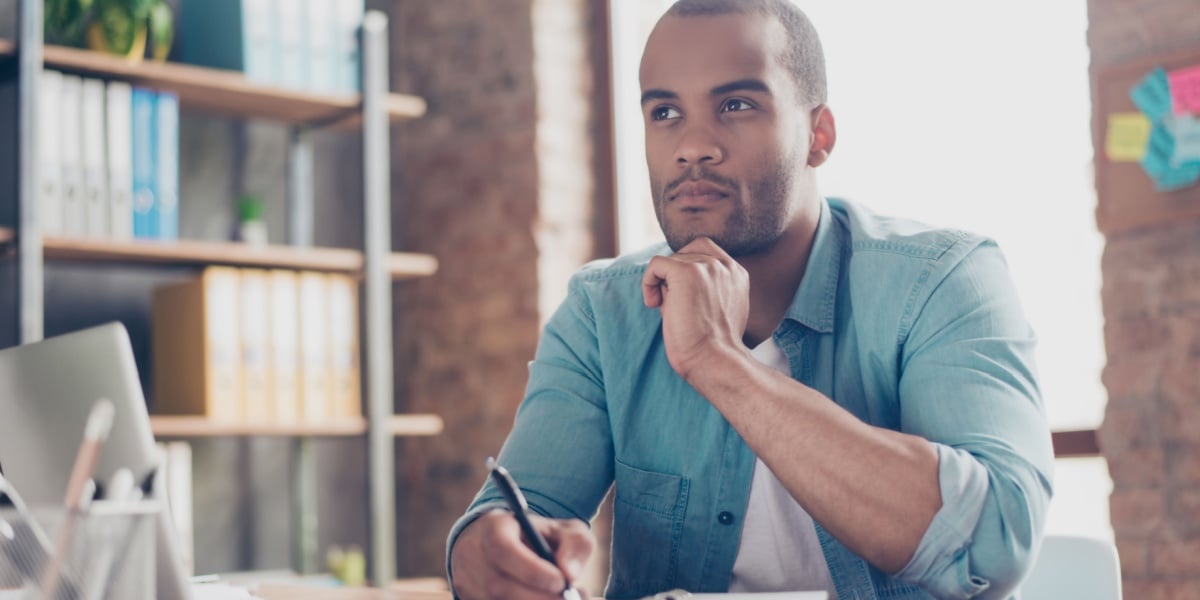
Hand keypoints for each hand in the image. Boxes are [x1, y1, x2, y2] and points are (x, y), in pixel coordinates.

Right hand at [450, 509, 594, 599]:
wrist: (503, 545)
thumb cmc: (537, 537)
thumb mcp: (561, 529)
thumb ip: (574, 544)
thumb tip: (570, 574)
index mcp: (493, 528)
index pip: (503, 550)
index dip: (531, 570)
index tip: (561, 581)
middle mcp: (472, 555)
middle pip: (499, 585)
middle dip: (538, 597)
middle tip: (569, 598)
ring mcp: (467, 581)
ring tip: (562, 599)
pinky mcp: (469, 599)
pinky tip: (542, 599)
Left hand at [642, 237, 749, 379]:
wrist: (714, 361)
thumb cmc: (711, 346)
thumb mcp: (717, 310)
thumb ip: (706, 288)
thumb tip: (668, 279)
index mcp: (737, 274)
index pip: (705, 251)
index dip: (687, 268)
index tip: (682, 296)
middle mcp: (725, 266)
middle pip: (686, 253)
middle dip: (675, 275)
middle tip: (673, 303)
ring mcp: (707, 267)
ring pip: (671, 260)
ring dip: (663, 284)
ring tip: (668, 310)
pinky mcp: (687, 272)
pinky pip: (656, 264)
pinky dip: (648, 282)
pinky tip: (653, 304)